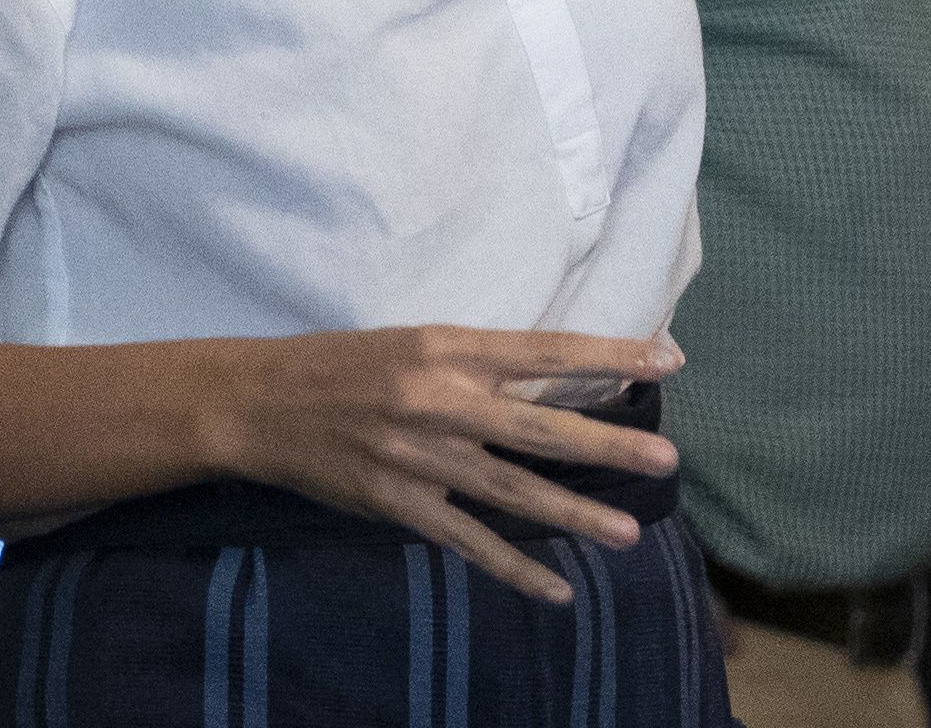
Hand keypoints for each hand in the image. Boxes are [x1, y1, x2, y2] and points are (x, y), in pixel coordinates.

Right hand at [206, 326, 683, 603]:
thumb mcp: (420, 341)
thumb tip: (558, 381)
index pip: (547, 351)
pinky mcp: (400, 505)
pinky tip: (556, 589)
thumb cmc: (348, 364)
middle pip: (542, 428)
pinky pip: (469, 541)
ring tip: (628, 534)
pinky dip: (514, 567)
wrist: (263, 405)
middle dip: (607, 446)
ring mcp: (423, 459)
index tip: (667, 361)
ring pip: (514, 492)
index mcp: (452, 349)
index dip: (609, 356)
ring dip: (575, 516)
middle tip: (665, 459)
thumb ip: (483, 362)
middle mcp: (442, 401)